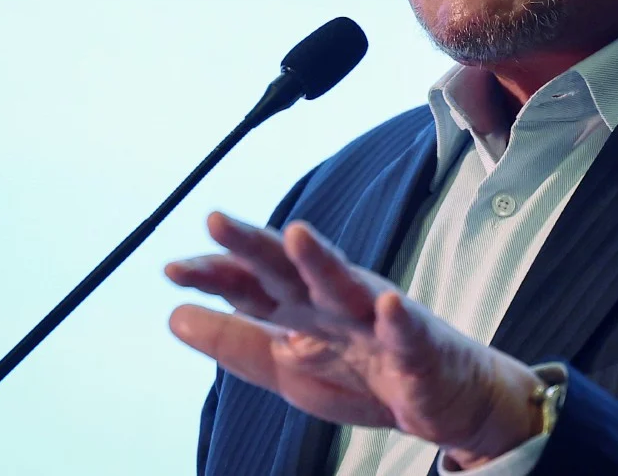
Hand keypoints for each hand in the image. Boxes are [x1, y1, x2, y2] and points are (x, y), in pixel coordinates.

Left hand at [165, 212, 542, 467]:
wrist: (444, 397)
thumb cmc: (366, 373)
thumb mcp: (286, 366)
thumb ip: (235, 342)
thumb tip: (173, 316)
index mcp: (303, 308)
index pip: (252, 283)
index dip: (215, 274)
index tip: (172, 270)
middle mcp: (336, 301)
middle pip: (290, 267)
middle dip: (255, 243)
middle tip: (216, 220)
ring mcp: (378, 319)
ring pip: (345, 284)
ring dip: (322, 260)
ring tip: (298, 235)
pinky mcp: (418, 346)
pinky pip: (406, 331)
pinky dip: (398, 319)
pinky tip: (389, 306)